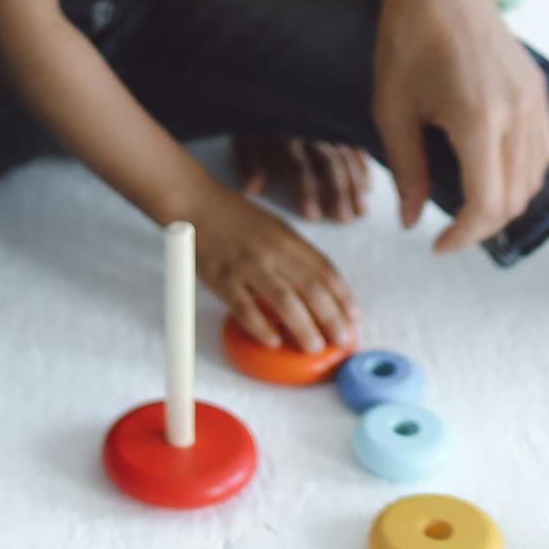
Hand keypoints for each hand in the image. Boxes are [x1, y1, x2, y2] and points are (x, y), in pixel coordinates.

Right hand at [191, 184, 358, 354]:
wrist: (195, 202)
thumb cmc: (235, 217)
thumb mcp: (273, 227)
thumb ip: (293, 254)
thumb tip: (317, 287)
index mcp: (288, 239)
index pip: (325, 270)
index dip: (343, 296)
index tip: (354, 317)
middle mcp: (273, 252)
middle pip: (311, 289)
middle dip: (332, 318)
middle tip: (342, 340)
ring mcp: (247, 266)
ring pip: (284, 302)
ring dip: (303, 327)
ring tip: (314, 347)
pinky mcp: (222, 279)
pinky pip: (245, 308)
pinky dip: (262, 327)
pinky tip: (273, 341)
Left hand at [234, 131, 374, 222]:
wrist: (268, 83)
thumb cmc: (255, 117)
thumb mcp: (243, 136)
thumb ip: (248, 162)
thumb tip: (252, 188)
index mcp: (284, 135)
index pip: (298, 166)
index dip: (306, 192)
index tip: (312, 217)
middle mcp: (309, 130)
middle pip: (328, 163)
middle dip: (337, 192)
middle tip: (344, 219)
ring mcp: (326, 125)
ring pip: (346, 156)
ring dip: (355, 183)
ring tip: (361, 210)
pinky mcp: (336, 122)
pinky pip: (355, 143)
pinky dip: (364, 163)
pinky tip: (370, 185)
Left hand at [371, 0, 548, 255]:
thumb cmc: (406, 39)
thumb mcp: (391, 107)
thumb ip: (405, 169)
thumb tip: (411, 220)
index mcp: (478, 118)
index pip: (486, 204)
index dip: (463, 235)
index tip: (437, 244)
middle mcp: (517, 113)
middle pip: (515, 198)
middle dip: (482, 225)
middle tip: (450, 230)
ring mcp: (534, 100)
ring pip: (535, 178)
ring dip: (505, 202)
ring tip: (468, 206)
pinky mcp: (537, 90)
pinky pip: (543, 150)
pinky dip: (523, 174)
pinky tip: (493, 173)